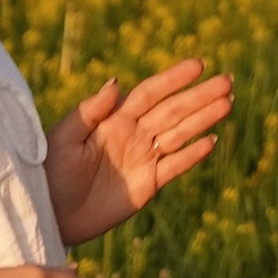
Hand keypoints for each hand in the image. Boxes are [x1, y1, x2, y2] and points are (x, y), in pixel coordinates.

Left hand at [45, 56, 234, 248]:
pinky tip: (211, 141)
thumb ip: (90, 111)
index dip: (174, 79)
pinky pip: (174, 166)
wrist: (48, 212)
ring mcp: (142, 159)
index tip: (198, 64)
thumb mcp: (64, 138)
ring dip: (203, 119)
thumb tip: (116, 83)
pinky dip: (193, 155)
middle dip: (200, 95)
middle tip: (227, 80)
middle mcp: (132, 134)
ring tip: (228, 103)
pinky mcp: (146, 186)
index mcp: (113, 118)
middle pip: (173, 110)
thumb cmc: (48, 171)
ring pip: (179, 134)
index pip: (150, 93)